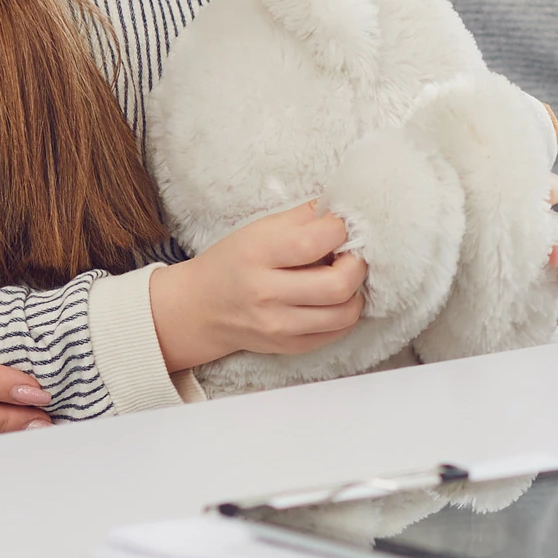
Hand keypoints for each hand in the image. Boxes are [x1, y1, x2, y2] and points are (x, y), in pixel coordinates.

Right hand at [154, 202, 368, 371]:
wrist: (200, 308)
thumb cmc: (234, 262)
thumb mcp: (258, 230)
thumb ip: (302, 217)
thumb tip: (343, 210)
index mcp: (257, 256)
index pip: (313, 243)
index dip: (339, 230)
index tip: (339, 226)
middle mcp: (267, 295)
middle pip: (338, 285)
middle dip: (357, 264)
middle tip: (350, 254)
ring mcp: (279, 326)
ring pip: (345, 314)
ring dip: (356, 291)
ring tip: (343, 276)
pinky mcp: (290, 347)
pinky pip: (337, 332)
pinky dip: (345, 312)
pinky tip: (333, 298)